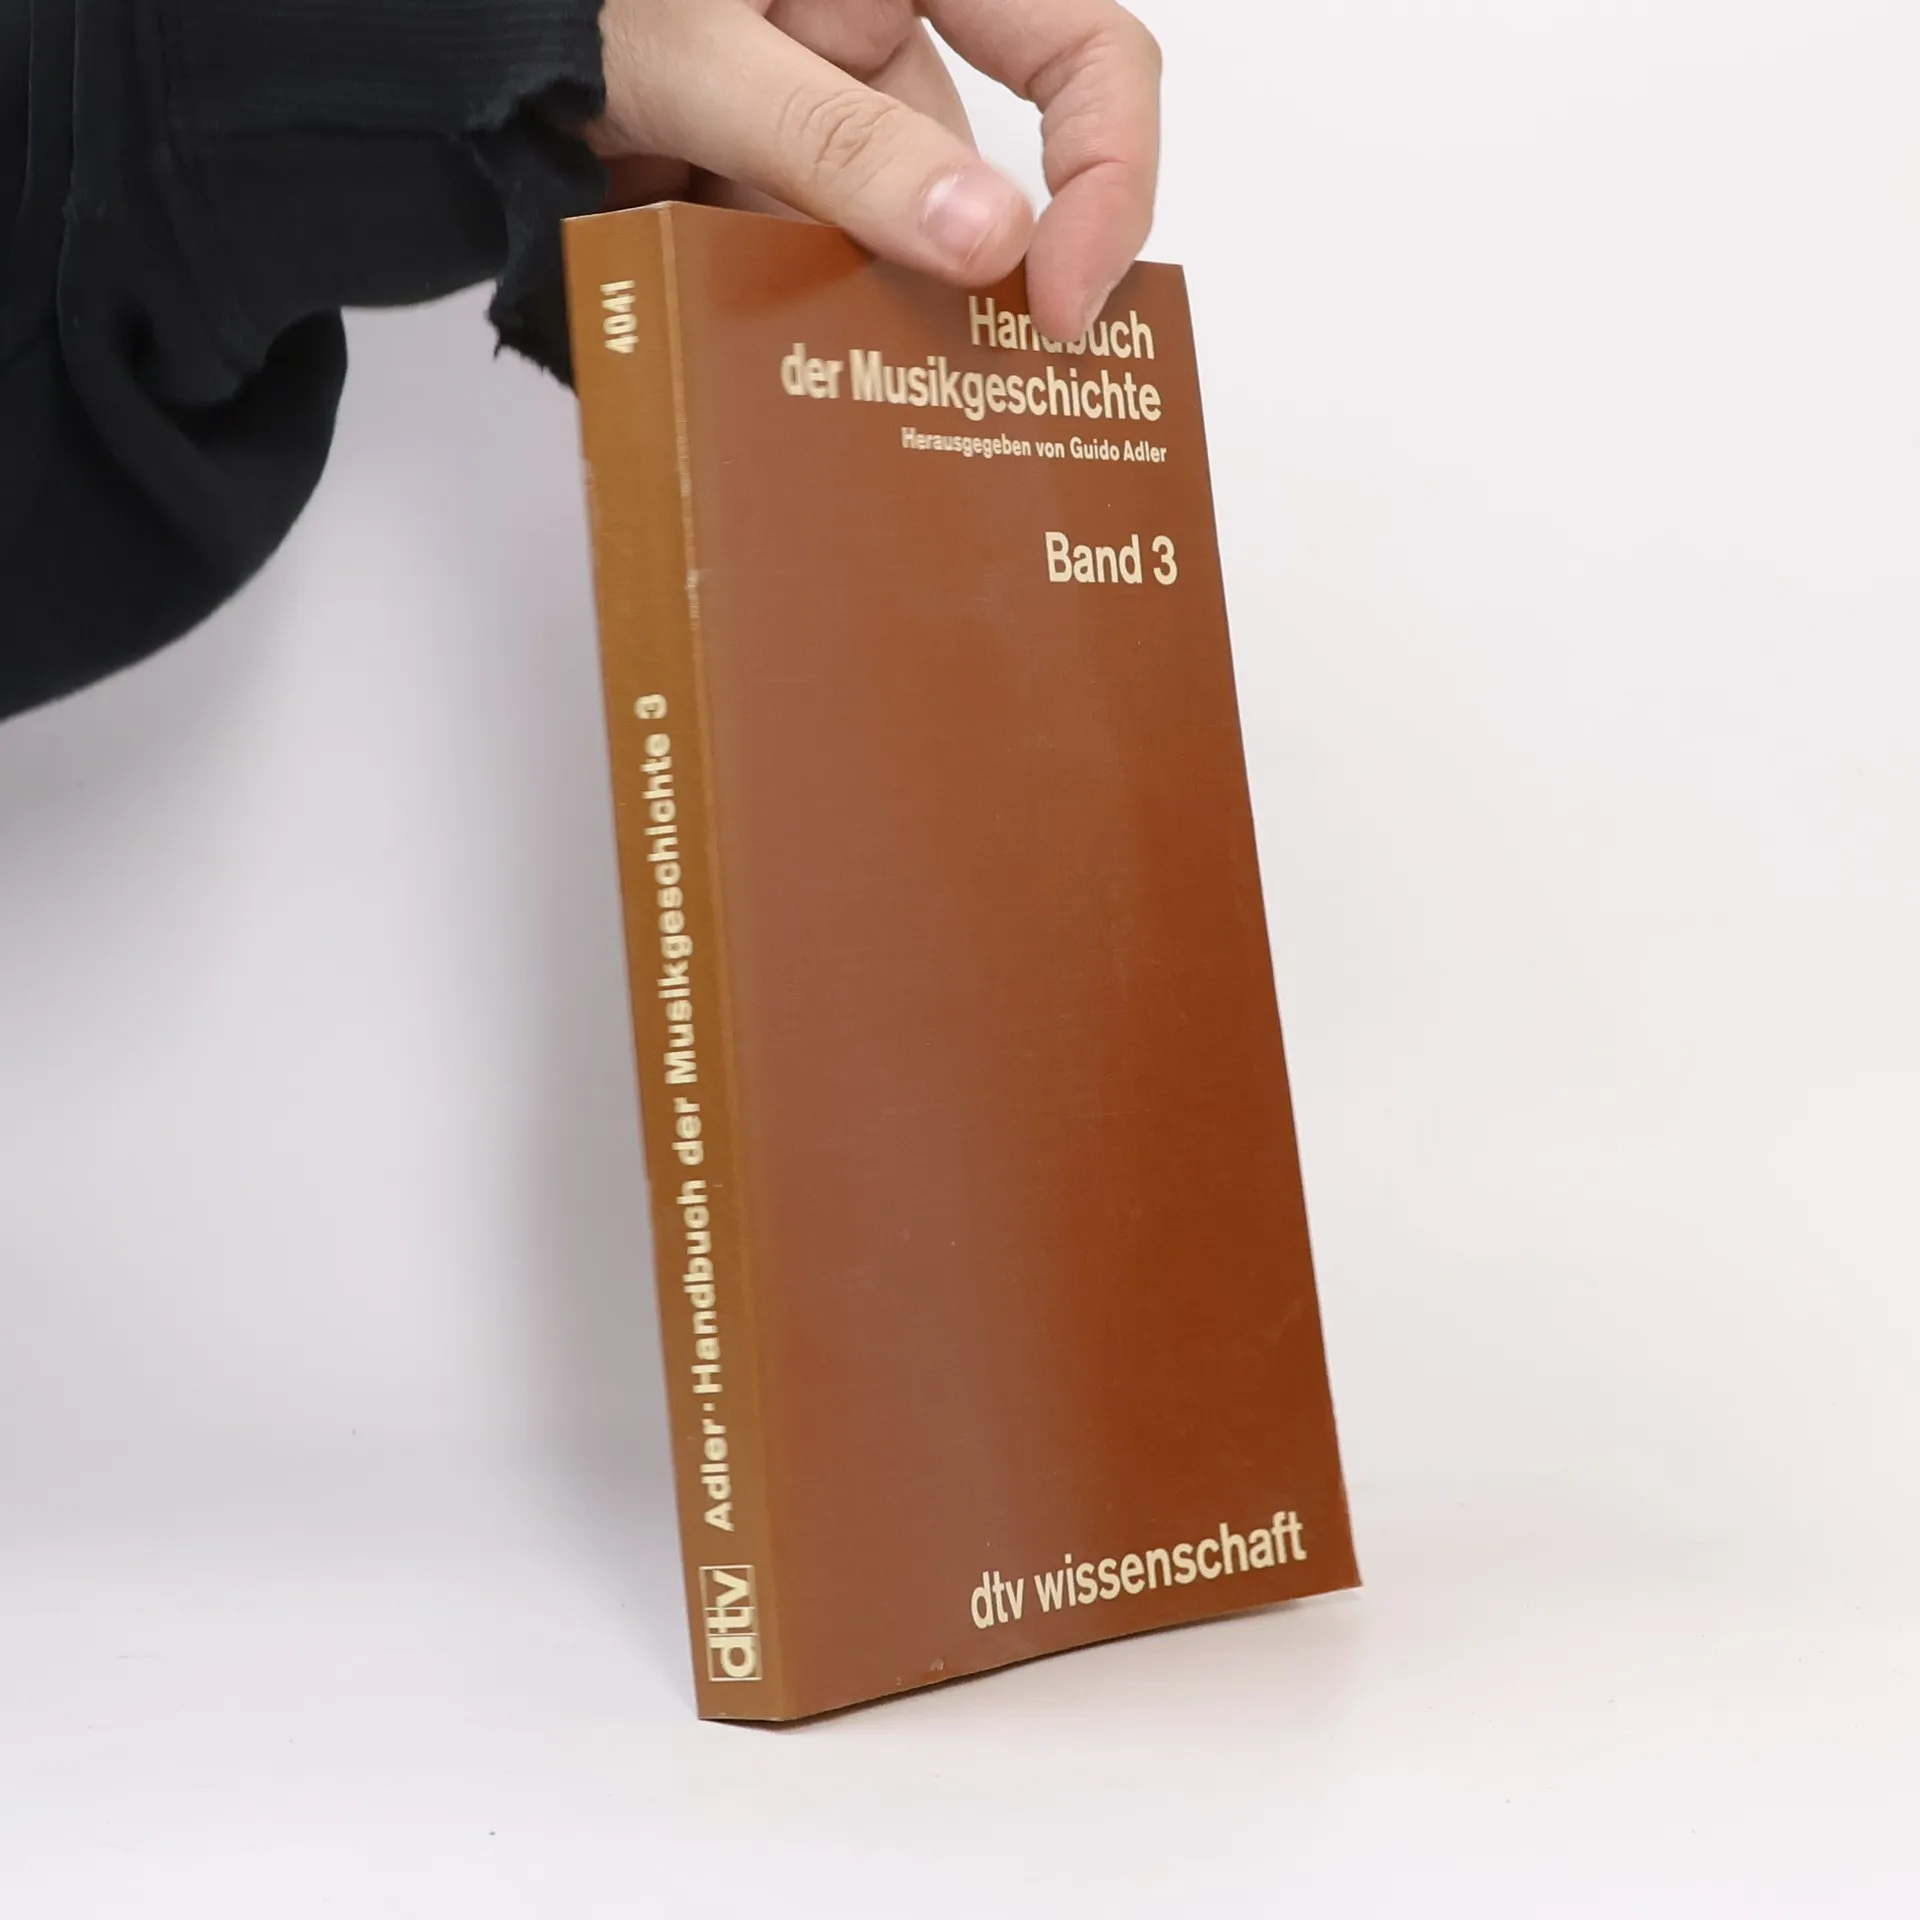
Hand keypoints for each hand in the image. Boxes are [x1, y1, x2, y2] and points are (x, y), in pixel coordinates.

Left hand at [588, 0, 1160, 343]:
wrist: (420, 49)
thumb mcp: (698, 55)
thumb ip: (839, 144)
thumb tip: (989, 241)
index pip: (1081, 50)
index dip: (1106, 176)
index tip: (1057, 304)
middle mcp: (873, 31)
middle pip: (960, 180)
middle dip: (914, 270)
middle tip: (869, 352)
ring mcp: (815, 113)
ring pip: (872, 244)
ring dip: (817, 297)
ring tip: (732, 303)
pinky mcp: (758, 181)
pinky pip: (798, 264)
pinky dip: (761, 302)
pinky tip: (703, 306)